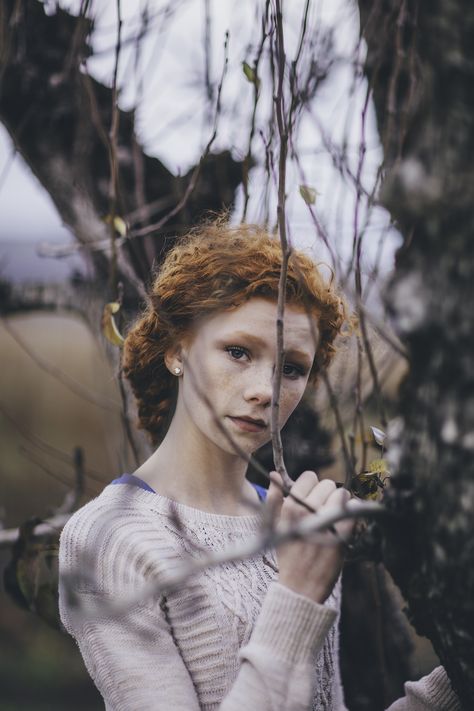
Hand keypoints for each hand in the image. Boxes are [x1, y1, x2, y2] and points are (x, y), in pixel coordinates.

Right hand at [267, 470, 353, 603]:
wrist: (301, 587)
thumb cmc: (288, 555)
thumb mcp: (274, 526)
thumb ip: (274, 498)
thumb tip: (274, 474)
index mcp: (291, 506)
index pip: (310, 476)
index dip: (311, 486)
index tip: (311, 497)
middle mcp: (308, 511)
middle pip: (328, 484)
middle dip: (327, 494)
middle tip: (323, 509)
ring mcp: (327, 522)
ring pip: (343, 494)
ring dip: (340, 503)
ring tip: (333, 517)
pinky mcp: (343, 534)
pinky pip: (354, 510)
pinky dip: (353, 513)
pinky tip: (344, 522)